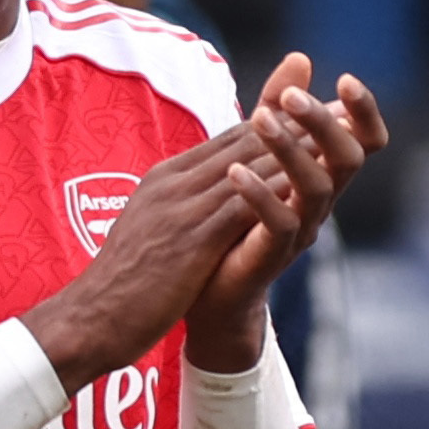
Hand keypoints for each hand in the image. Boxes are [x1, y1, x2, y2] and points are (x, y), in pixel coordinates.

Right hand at [19, 61, 378, 388]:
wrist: (90, 319)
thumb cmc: (121, 285)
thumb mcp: (150, 232)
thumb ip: (178, 209)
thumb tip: (204, 204)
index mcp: (164, 180)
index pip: (225, 141)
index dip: (270, 124)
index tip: (308, 112)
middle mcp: (173, 184)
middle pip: (242, 142)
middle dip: (292, 123)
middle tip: (337, 108)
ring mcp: (181, 209)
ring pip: (246, 166)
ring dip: (294, 148)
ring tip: (335, 135)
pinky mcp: (191, 239)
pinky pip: (242, 206)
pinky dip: (276, 191)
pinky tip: (309, 185)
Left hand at [186, 58, 387, 367]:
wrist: (208, 292)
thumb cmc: (235, 219)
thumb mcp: (255, 153)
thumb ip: (276, 109)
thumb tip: (300, 58)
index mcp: (320, 176)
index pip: (363, 142)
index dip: (364, 112)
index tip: (346, 79)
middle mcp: (319, 204)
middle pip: (349, 159)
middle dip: (325, 122)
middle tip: (291, 97)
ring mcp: (299, 231)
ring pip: (318, 188)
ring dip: (291, 150)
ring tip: (260, 120)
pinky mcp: (271, 256)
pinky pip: (281, 224)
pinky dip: (260, 194)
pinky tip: (235, 170)